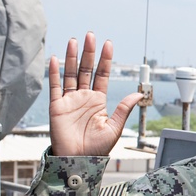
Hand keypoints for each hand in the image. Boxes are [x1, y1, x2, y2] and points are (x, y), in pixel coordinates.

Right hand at [49, 32, 143, 156]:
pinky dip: (55, 73)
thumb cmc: (97, 148)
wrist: (78, 160)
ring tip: (74, 41)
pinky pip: (55, 86)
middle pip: (86, 69)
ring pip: (71, 74)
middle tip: (91, 35)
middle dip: (89, 52)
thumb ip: (124, 108)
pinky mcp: (57, 106)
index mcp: (98, 100)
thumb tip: (139, 92)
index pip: (102, 75)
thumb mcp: (115, 127)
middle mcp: (84, 97)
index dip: (105, 60)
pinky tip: (56, 59)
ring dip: (72, 57)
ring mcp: (69, 100)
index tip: (108, 44)